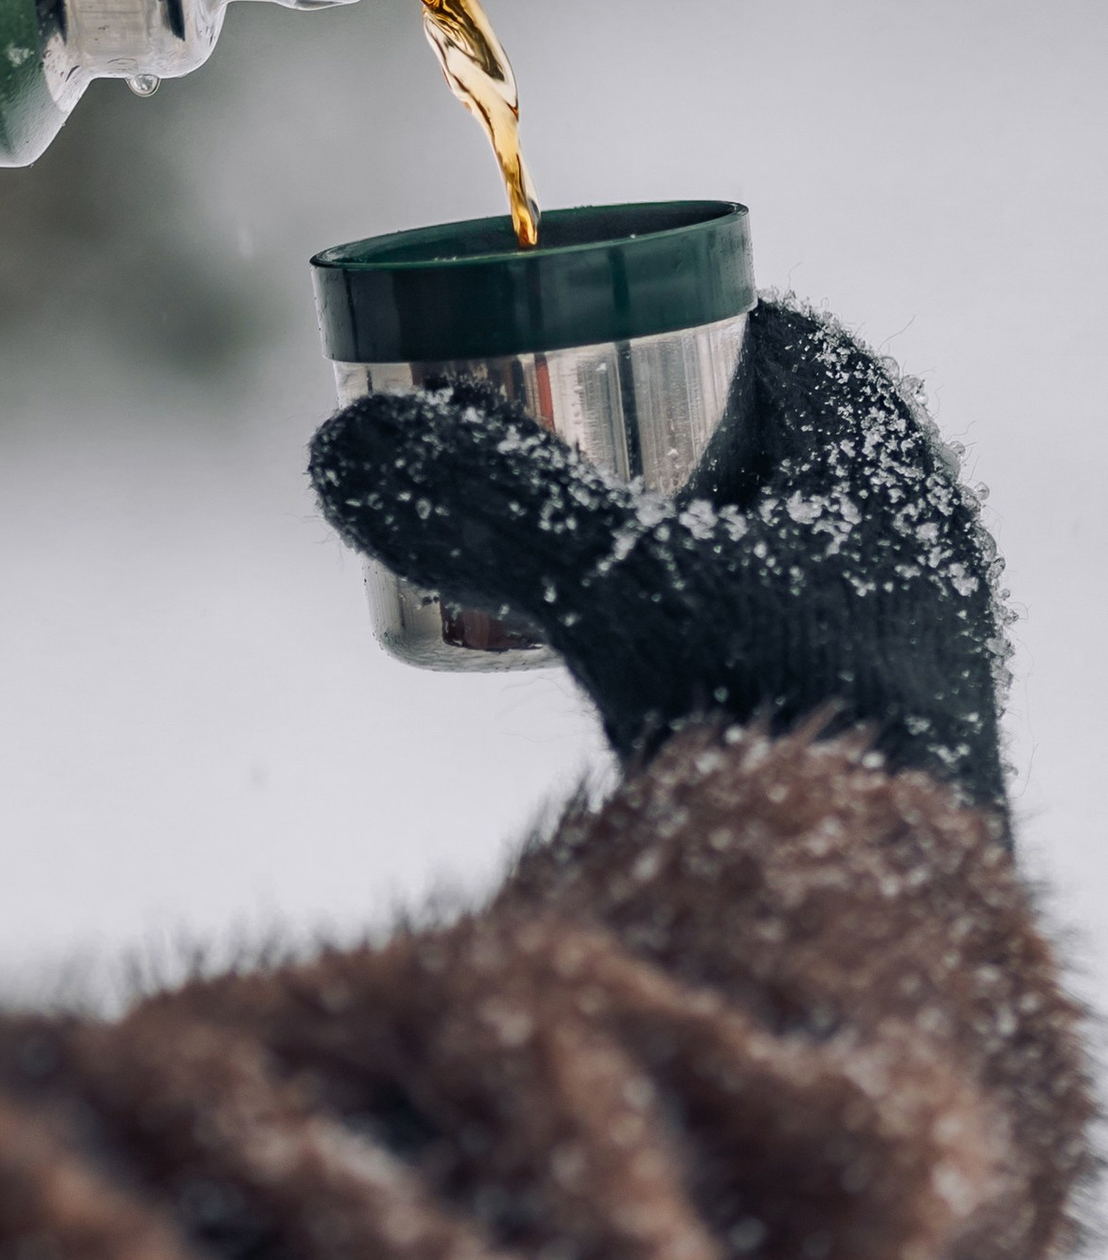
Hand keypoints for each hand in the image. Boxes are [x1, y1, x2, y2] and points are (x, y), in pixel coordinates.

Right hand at [309, 301, 1007, 812]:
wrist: (887, 937)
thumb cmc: (786, 722)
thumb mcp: (617, 587)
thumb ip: (482, 501)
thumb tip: (342, 440)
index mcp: (888, 462)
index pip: (779, 338)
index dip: (668, 322)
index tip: (568, 338)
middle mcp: (917, 542)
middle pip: (765, 440)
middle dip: (647, 436)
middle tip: (537, 448)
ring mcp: (907, 649)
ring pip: (766, 545)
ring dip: (664, 539)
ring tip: (557, 560)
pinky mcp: (879, 742)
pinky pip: (777, 638)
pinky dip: (693, 629)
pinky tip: (621, 665)